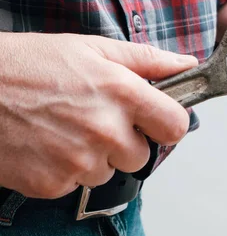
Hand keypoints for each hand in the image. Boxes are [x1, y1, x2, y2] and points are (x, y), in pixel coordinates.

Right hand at [0, 33, 196, 197]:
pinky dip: (65, 170)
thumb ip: (147, 60)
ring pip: (108, 172)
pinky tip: (47, 145)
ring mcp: (78, 160)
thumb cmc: (30, 63)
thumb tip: (187, 64)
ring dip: (95, 157)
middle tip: (95, 120)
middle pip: (142, 155)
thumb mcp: (92, 49)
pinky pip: (76, 185)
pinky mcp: (52, 183)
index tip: (155, 120)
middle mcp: (105, 130)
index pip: (175, 126)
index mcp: (122, 92)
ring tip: (65, 128)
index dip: (168, 124)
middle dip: (126, 142)